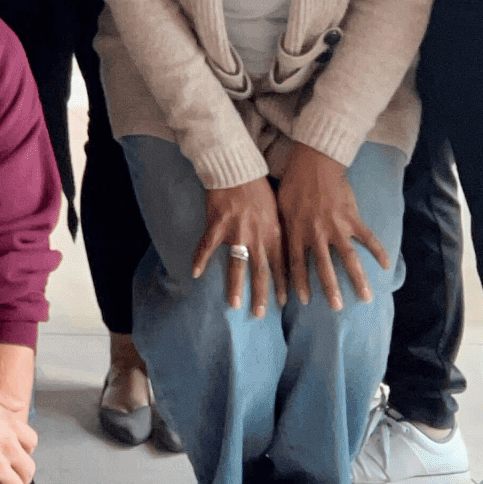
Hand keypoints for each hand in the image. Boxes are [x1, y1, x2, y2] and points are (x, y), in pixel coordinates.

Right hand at [193, 177, 285, 317]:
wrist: (237, 169)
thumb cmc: (259, 188)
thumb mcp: (277, 210)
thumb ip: (280, 232)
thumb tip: (287, 252)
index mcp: (274, 233)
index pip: (280, 266)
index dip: (282, 286)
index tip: (282, 303)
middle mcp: (257, 237)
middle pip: (261, 272)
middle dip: (261, 295)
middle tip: (259, 314)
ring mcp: (236, 232)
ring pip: (237, 266)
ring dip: (235, 286)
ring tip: (233, 304)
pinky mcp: (217, 225)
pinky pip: (207, 247)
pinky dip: (200, 260)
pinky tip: (195, 273)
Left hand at [274, 145, 388, 309]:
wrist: (314, 162)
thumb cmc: (294, 182)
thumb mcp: (281, 206)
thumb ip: (283, 228)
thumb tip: (276, 246)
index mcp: (296, 231)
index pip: (296, 263)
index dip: (299, 283)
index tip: (303, 301)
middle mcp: (316, 233)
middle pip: (323, 267)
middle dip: (330, 289)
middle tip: (336, 308)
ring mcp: (336, 226)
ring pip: (348, 258)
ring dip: (357, 279)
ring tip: (366, 297)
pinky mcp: (353, 217)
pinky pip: (368, 237)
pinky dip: (378, 251)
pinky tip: (387, 265)